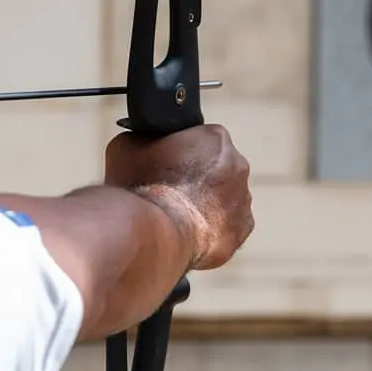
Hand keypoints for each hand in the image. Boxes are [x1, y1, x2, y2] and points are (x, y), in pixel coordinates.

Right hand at [104, 124, 253, 269]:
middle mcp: (238, 165)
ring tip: (176, 216)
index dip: (180, 151)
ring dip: (206, 204)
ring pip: (224, 198)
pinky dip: (210, 229)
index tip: (165, 164)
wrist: (154, 231)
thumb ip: (145, 138)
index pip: (201, 138)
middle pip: (217, 168)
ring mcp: (243, 200)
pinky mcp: (241, 231)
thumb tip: (145, 141)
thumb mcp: (128, 145)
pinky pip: (226, 227)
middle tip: (170, 191)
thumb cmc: (142, 185)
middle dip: (197, 177)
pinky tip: (188, 232)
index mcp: (216, 137)